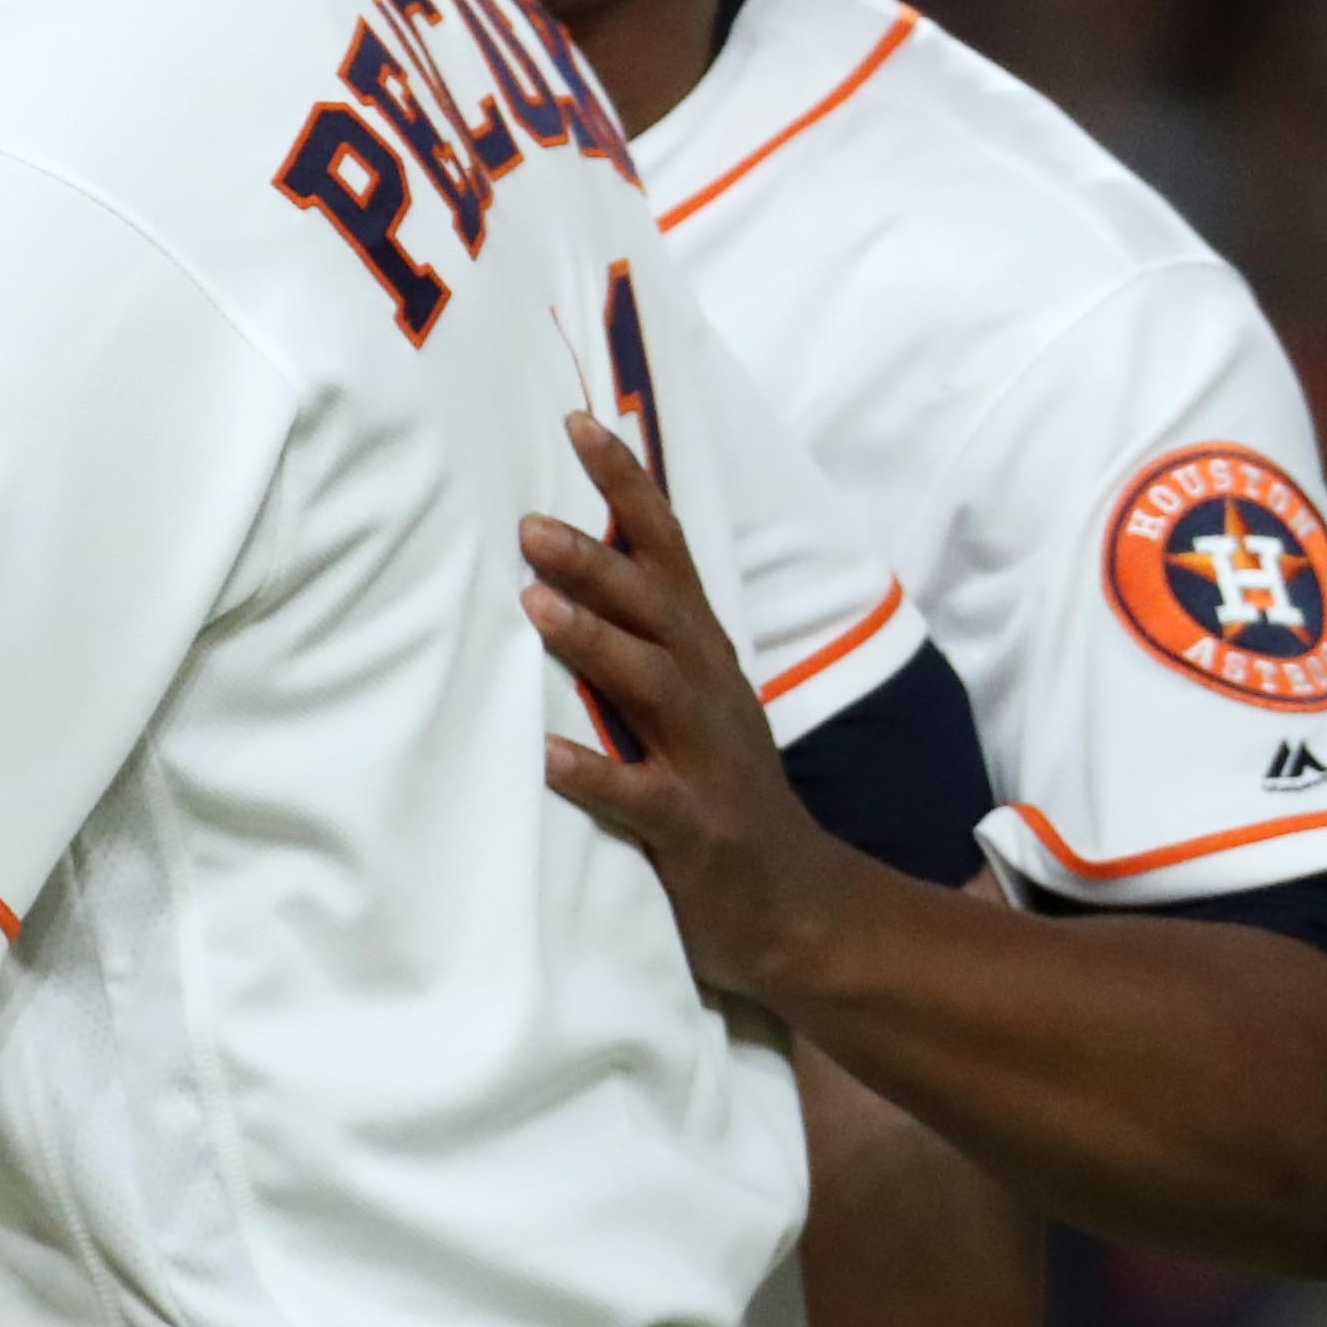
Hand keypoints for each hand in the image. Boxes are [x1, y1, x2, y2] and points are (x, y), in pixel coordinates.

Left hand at [521, 412, 852, 1007]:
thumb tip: (567, 559)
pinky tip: (547, 756)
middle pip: (658, 609)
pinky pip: (640, 797)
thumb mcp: (691, 699)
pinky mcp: (696, 829)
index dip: (627, 488)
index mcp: (703, 654)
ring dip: (595, 643)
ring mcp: (707, 760)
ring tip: (534, 606)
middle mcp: (711, 691)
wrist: (794, 903)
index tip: (580, 423)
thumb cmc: (720, 789)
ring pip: (653, 686)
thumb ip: (642, 635)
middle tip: (532, 525)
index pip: (667, 552)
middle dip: (601, 561)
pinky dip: (595, 775)